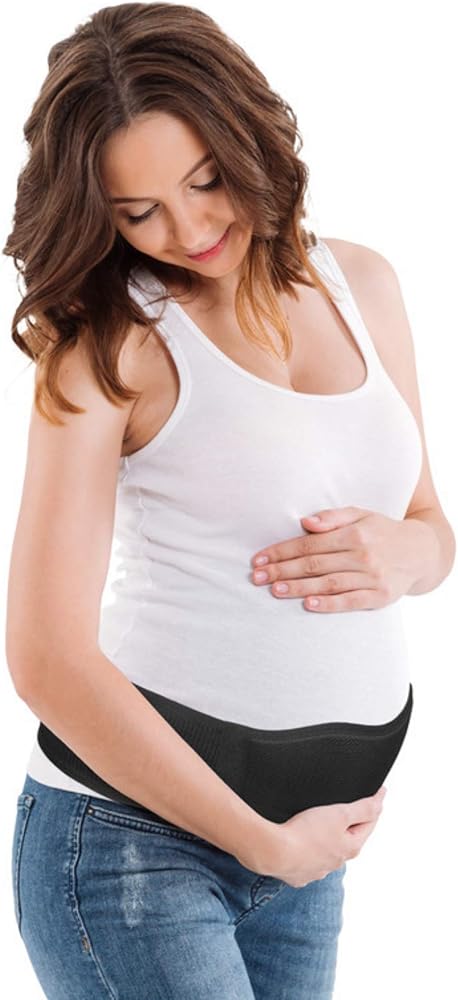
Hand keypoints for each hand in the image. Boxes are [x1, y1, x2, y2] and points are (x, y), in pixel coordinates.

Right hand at [243, 786, 386, 886]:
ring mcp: (316, 870)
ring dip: (327, 839)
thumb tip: (381, 803)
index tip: (379, 792)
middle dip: (351, 824)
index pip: (369, 824)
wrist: (273, 851)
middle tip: (349, 807)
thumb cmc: (306, 832)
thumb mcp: (340, 813)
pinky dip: (306, 850)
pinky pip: (306, 859)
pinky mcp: (297, 874)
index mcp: (350, 848)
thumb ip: (363, 809)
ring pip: (327, 850)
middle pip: (348, 838)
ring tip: (320, 824)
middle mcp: (336, 863)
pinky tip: (299, 841)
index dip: (374, 806)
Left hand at [250, 506, 420, 611]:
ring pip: (328, 583)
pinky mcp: (380, 596)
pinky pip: (350, 601)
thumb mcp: (361, 514)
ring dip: (299, 588)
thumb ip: (333, 517)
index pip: (309, 543)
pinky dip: (329, 604)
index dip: (281, 551)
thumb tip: (305, 522)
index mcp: (354, 533)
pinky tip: (308, 605)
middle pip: (314, 564)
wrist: (420, 552)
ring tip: (275, 590)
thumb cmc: (381, 531)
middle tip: (257, 578)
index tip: (259, 559)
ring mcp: (372, 577)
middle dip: (282, 570)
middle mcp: (363, 554)